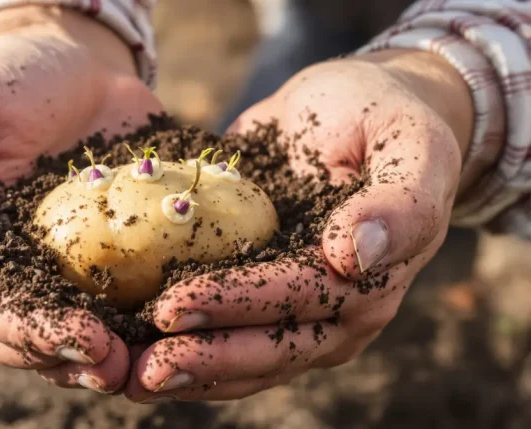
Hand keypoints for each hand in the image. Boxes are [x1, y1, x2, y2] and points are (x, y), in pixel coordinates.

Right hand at [0, 6, 161, 392]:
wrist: (75, 62)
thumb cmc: (5, 82)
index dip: (32, 331)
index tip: (83, 338)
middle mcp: (18, 273)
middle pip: (37, 337)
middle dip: (77, 356)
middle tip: (120, 365)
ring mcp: (73, 271)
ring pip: (86, 333)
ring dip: (117, 357)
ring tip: (154, 364)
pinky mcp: (122, 259)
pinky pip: (136, 298)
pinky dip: (155, 319)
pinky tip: (186, 326)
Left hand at [126, 50, 473, 401]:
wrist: (355, 109)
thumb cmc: (384, 118)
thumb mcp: (410, 143)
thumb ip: (399, 201)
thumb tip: (353, 256)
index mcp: (372, 278)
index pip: (297, 299)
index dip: (237, 305)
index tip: (174, 305)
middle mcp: (336, 309)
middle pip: (268, 347)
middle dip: (203, 358)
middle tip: (140, 369)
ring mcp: (300, 311)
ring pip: (246, 358)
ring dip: (190, 372)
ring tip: (130, 380)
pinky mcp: (265, 299)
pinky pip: (227, 333)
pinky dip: (185, 347)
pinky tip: (137, 356)